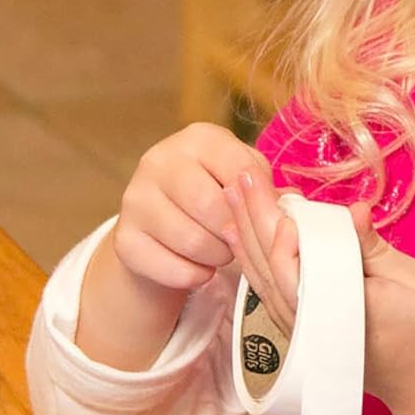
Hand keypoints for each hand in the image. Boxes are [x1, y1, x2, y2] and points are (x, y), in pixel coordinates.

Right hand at [114, 123, 270, 292]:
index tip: (258, 216)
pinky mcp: (124, 238)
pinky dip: (195, 276)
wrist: (159, 227)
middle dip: (233, 233)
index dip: (256, 202)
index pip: (240, 170)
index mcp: (198, 138)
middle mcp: (159, 160)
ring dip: (217, 257)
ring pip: (193, 241)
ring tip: (219, 251)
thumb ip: (265, 186)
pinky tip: (199, 267)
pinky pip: (173, 268)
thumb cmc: (213, 195)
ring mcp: (135, 198)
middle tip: (236, 239)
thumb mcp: (240, 179)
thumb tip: (290, 202)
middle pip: (212, 207)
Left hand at [226, 171, 414, 414]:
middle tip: (243, 177)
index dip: (280, 227)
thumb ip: (375, 250)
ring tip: (233, 197)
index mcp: (339, 309)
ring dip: (248, 236)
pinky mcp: (307, 330)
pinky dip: (256, 262)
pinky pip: (272, 292)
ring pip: (265, 280)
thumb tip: (351, 211)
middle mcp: (312, 324)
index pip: (295, 266)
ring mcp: (305, 332)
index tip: (272, 188)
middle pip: (272, 266)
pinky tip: (243, 238)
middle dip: (255, 219)